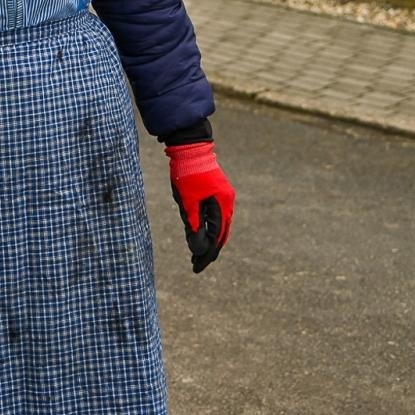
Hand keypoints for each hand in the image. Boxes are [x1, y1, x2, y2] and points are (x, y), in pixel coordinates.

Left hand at [166, 141, 233, 273]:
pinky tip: (203, 233)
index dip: (206, 254)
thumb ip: (193, 223)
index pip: (216, 237)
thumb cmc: (186, 173)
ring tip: (199, 253)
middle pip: (221, 234)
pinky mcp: (219, 192)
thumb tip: (198, 246)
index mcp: (221, 205)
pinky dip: (211, 227)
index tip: (197, 266)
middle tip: (197, 264)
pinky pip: (218, 215)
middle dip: (210, 250)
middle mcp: (227, 202)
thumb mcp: (187, 201)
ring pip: (220, 225)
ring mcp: (224, 197)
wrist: (191, 148)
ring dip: (211, 240)